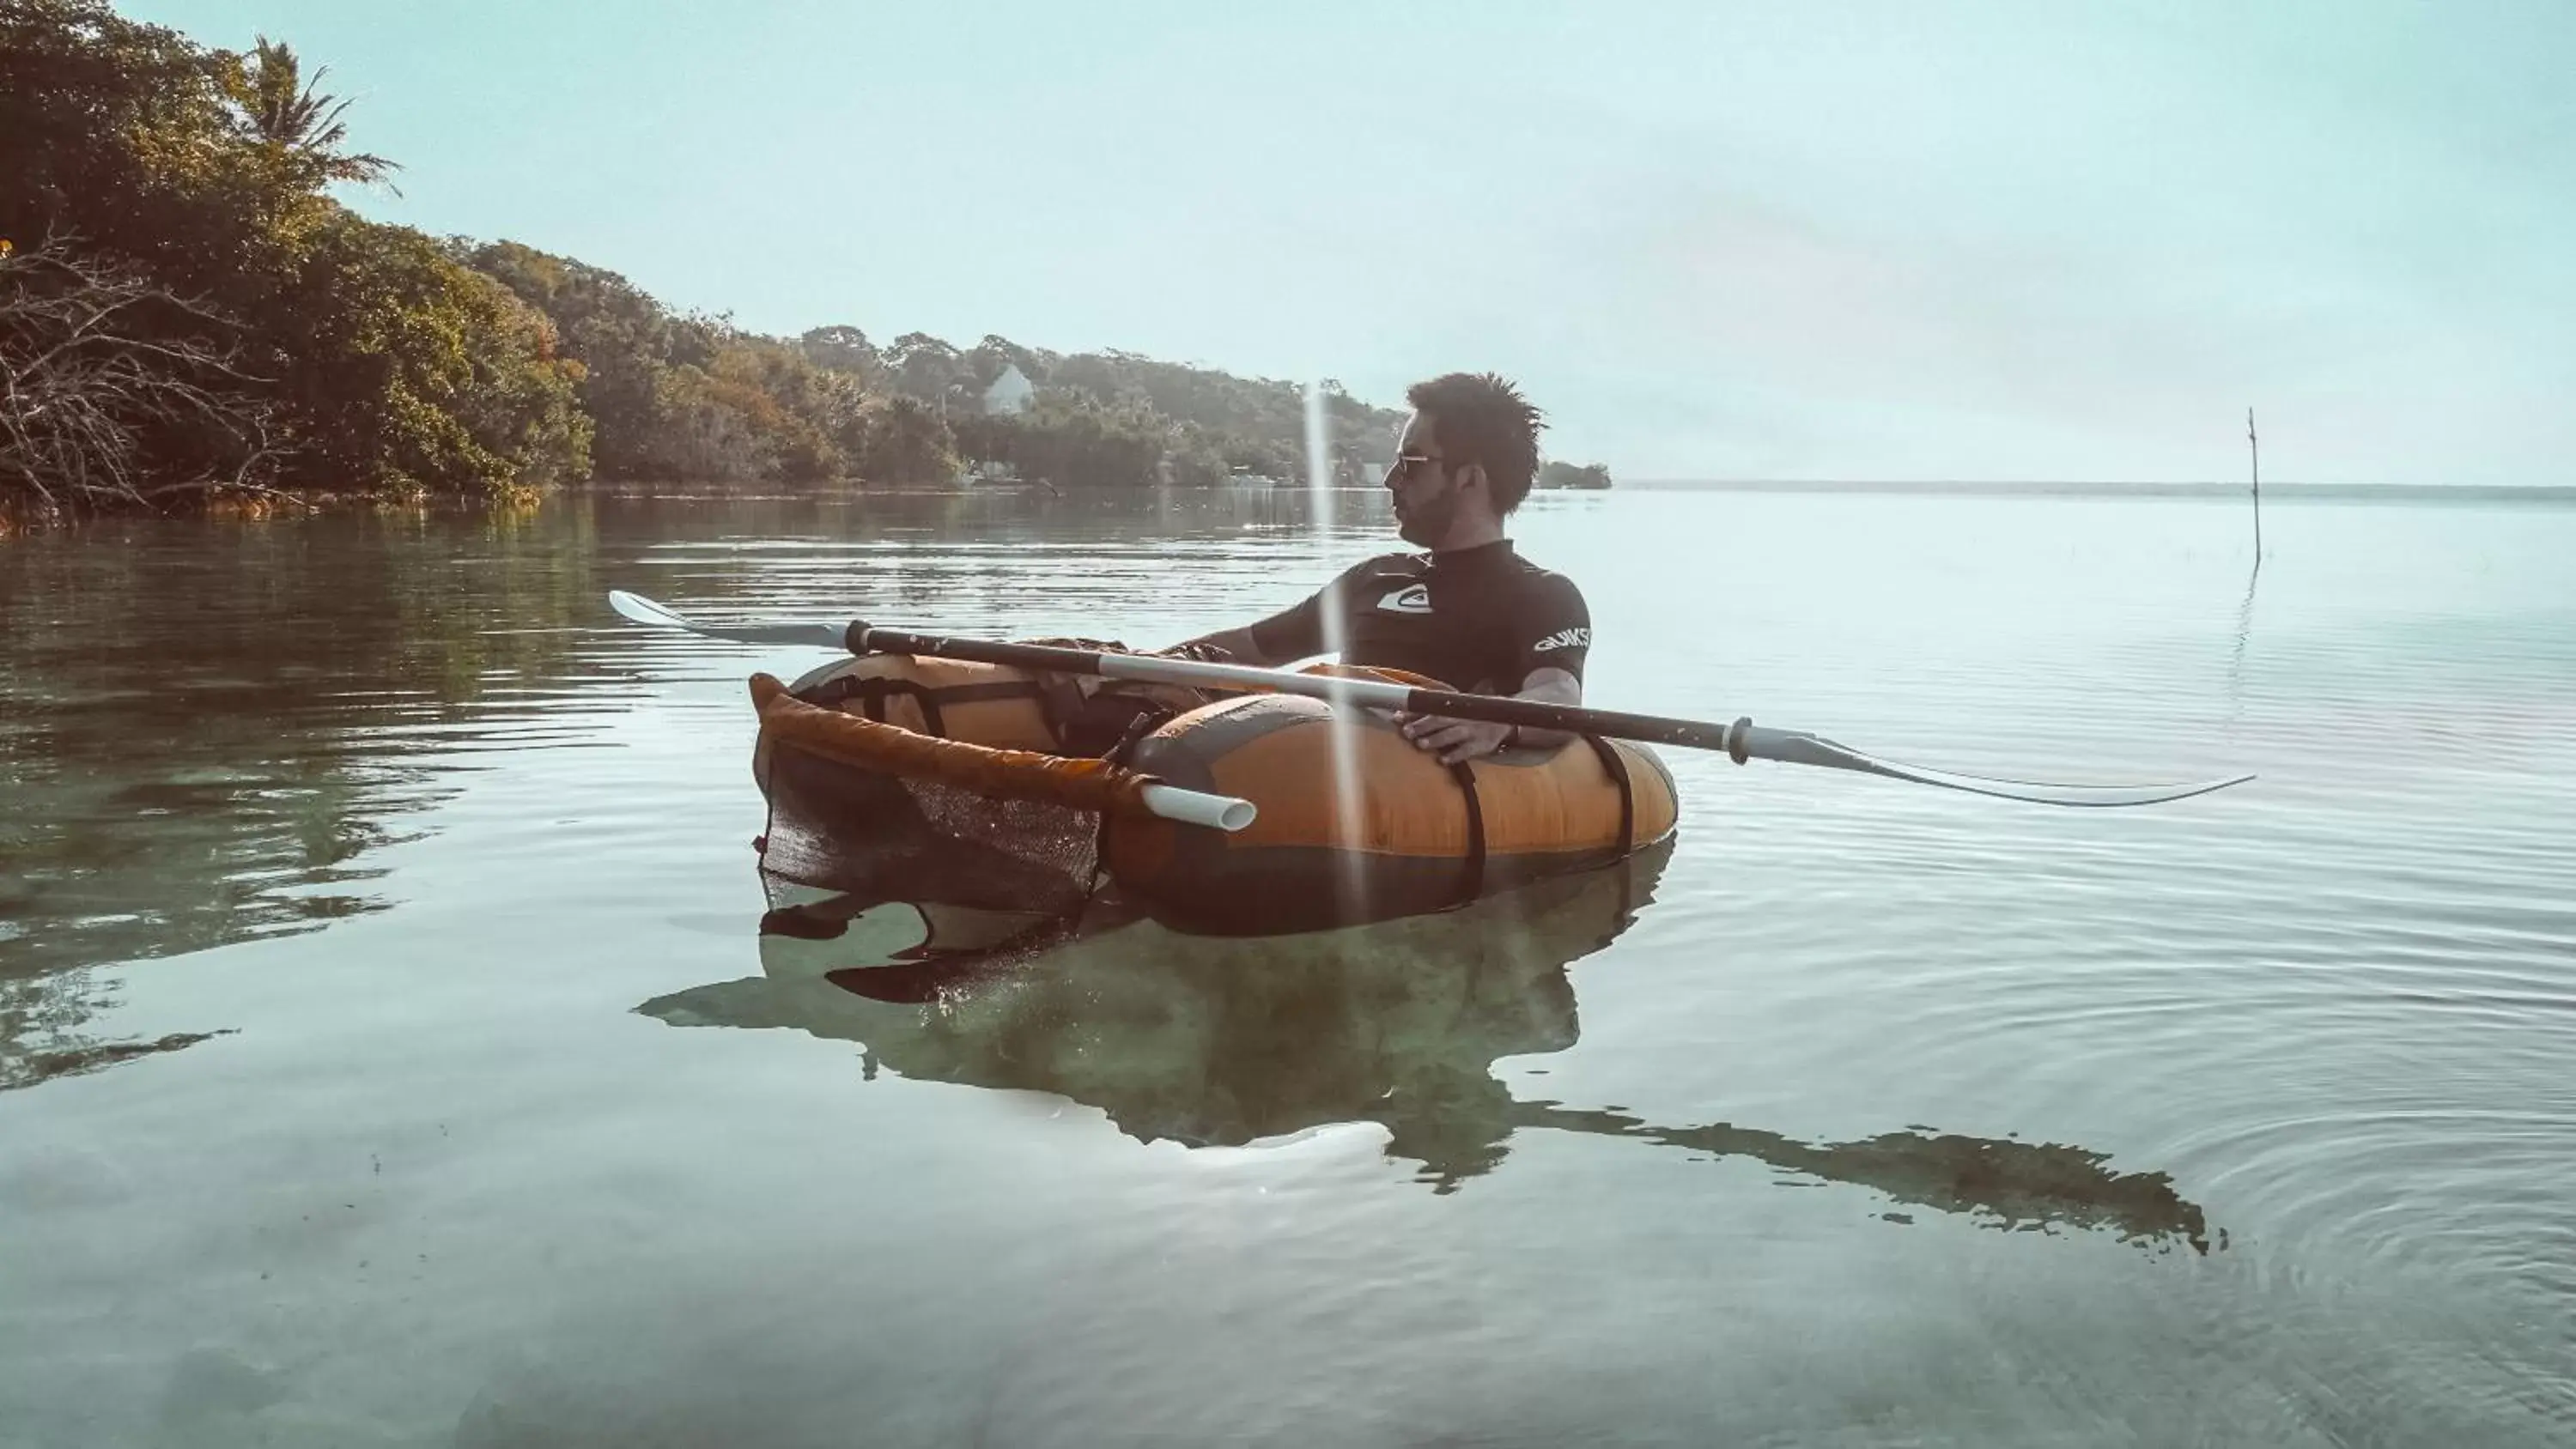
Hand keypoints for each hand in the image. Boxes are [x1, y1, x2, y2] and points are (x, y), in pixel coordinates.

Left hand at [1394, 711, 1513, 764]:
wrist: (1503, 721)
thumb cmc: (1469, 716)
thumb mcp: (1452, 710)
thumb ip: (1427, 713)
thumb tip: (1398, 716)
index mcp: (1452, 707)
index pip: (1429, 708)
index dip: (1413, 713)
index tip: (1396, 718)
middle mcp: (1461, 717)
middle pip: (1439, 720)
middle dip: (1422, 725)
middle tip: (1406, 732)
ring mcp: (1471, 731)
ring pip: (1452, 734)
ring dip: (1436, 738)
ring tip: (1420, 744)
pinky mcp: (1481, 745)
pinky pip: (1467, 751)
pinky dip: (1455, 755)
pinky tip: (1443, 760)